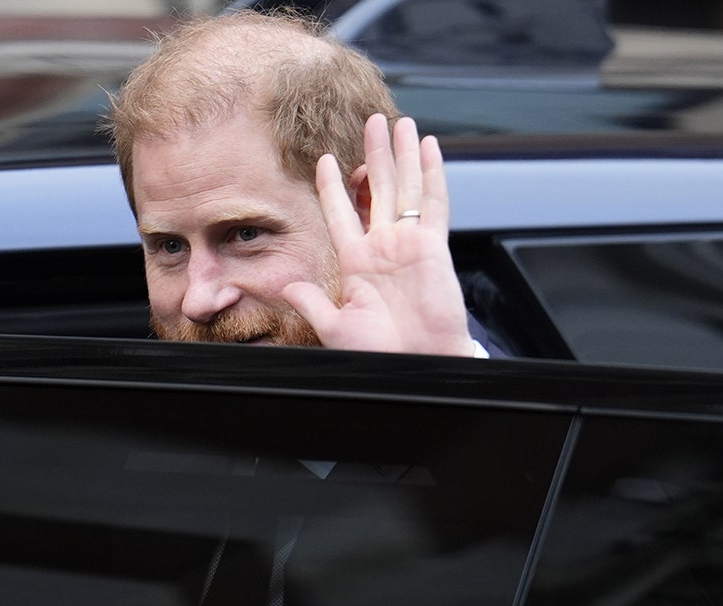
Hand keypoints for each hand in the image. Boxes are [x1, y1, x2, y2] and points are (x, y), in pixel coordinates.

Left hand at [282, 114, 474, 356]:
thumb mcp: (335, 326)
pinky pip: (434, 204)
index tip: (326, 160)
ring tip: (396, 122)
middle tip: (370, 121)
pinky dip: (432, 174)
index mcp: (357, 263)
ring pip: (405, 187)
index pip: (343, 212)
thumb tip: (288, 286)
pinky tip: (429, 148)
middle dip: (373, 154)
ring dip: (401, 154)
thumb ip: (311, 302)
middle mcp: (383, 247)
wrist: (415, 366)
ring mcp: (410, 244)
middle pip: (377, 188)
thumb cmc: (380, 354)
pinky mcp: (433, 247)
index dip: (334, 186)